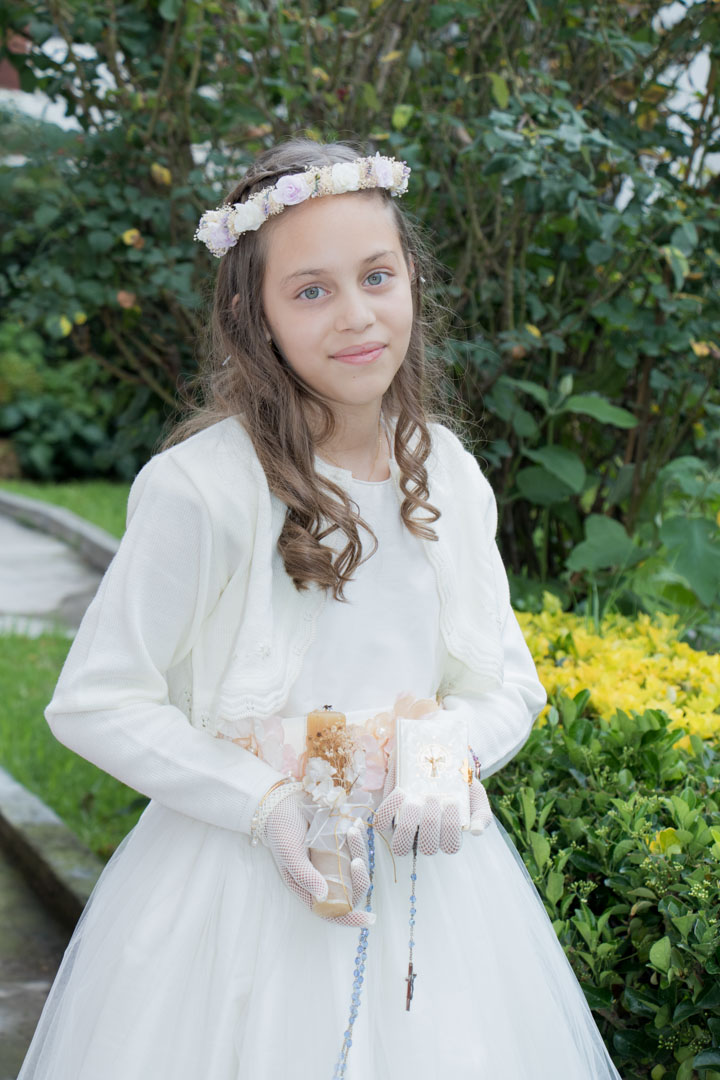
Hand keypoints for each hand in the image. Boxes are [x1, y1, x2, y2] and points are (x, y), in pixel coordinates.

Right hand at [263, 793, 374, 927]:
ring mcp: (333, 859)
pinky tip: (355, 823)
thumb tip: (323, 895)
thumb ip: (304, 874)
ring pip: (357, 866)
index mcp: (308, 887)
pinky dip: (359, 838)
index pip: (331, 911)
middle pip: (351, 889)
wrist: (282, 800)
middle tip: (357, 860)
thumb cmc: (281, 829)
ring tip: (352, 830)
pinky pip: (356, 846)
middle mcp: (323, 876)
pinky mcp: (339, 842)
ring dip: (359, 851)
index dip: (350, 918)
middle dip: (359, 878)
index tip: (369, 919)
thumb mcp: (289, 853)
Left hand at [373, 751, 492, 855]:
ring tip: (416, 801)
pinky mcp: (389, 814)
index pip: (450, 846)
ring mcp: (405, 828)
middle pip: (426, 848)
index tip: (453, 801)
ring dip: (408, 825)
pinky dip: (389, 809)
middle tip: (434, 798)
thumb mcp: (475, 796)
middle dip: (430, 824)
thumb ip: (481, 815)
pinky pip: (382, 822)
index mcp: (448, 836)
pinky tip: (402, 792)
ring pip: (400, 845)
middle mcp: (426, 836)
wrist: (437, 758)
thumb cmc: (460, 783)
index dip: (450, 828)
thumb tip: (476, 832)